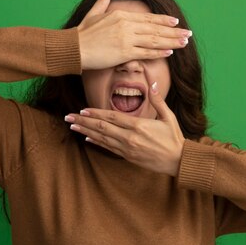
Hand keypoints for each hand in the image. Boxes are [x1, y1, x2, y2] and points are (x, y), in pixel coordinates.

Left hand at [64, 81, 184, 175]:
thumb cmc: (173, 138)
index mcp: (138, 126)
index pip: (111, 117)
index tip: (82, 109)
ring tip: (72, 126)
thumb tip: (153, 84)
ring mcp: (127, 148)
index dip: (95, 113)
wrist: (177, 161)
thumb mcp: (168, 116)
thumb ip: (157, 100)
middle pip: (101, 128)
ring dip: (85, 131)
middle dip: (84, 121)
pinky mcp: (128, 156)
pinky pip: (108, 148)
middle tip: (68, 117)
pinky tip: (87, 138)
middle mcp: (129, 138)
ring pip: (101, 138)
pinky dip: (96, 142)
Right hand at [77, 0, 191, 69]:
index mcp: (121, 15)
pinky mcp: (124, 53)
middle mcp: (126, 26)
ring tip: (184, 43)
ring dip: (171, 42)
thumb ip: (102, 0)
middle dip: (173, 32)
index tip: (176, 22)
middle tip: (188, 34)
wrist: (74, 48)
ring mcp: (126, 39)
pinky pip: (146, 52)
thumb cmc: (82, 34)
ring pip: (154, 40)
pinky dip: (159, 52)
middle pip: (155, 28)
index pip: (148, 18)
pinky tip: (170, 52)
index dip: (163, 20)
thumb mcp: (93, 14)